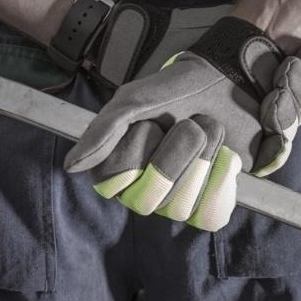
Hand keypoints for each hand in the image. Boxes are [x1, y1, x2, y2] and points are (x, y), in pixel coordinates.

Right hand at [65, 17, 300, 230]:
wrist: (230, 84)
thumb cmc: (178, 91)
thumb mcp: (135, 101)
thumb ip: (102, 131)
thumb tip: (71, 166)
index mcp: (119, 166)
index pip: (112, 183)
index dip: (135, 155)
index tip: (152, 125)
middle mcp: (144, 190)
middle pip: (147, 201)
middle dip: (174, 155)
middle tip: (189, 125)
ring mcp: (176, 202)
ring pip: (178, 208)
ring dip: (202, 160)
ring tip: (210, 133)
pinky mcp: (208, 205)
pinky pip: (209, 215)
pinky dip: (221, 181)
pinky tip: (226, 157)